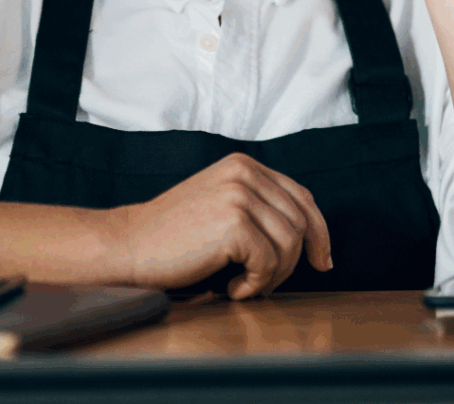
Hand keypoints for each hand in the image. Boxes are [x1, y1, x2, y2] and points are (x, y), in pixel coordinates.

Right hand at [112, 153, 331, 298]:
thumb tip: (309, 236)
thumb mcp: (220, 204)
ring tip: (243, 284)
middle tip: (264, 284)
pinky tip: (230, 288)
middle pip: (300, 222)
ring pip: (289, 243)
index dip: (319, 231)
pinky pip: (268, 263)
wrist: (129, 244)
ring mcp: (239, 195)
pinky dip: (255, 284)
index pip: (301, 196)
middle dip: (291, 262)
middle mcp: (244, 172)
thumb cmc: (174, 235)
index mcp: (244, 165)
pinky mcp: (233, 223)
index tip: (323, 261)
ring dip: (272, 275)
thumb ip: (258, 206)